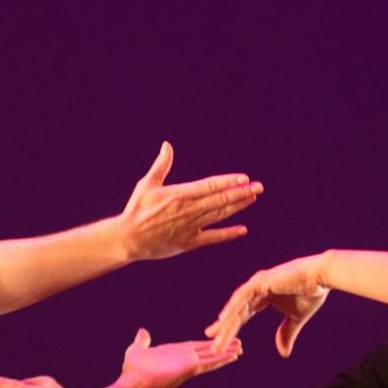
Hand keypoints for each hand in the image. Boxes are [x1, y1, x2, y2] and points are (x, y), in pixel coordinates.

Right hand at [116, 142, 263, 259]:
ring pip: (219, 215)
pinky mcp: (189, 242)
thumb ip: (161, 165)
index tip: (244, 178)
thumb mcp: (147, 185)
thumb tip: (167, 145)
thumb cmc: (136, 209)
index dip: (228, 182)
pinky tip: (242, 229)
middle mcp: (188, 211)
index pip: (210, 186)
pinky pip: (212, 237)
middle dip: (241, 193)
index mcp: (180, 195)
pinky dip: (227, 234)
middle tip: (259, 187)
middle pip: (220, 200)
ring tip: (252, 198)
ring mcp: (190, 227)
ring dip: (238, 207)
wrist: (129, 239)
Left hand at [118, 328, 242, 387]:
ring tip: (240, 348)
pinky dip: (222, 358)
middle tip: (238, 344)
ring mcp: (188, 364)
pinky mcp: (190, 368)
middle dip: (222, 348)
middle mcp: (184, 360)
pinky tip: (233, 355)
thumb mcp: (138, 350)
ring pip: (212, 357)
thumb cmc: (133, 371)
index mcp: (175, 354)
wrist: (133, 384)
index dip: (207, 344)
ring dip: (226, 353)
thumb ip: (143, 341)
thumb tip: (143, 332)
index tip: (219, 340)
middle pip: (208, 352)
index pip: (195, 347)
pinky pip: (209, 362)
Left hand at [205, 253, 330, 356]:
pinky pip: (243, 296)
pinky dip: (232, 307)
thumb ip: (286, 333)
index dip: (232, 329)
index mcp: (263, 296)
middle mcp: (256, 289)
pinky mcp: (261, 281)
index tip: (222, 343)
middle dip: (223, 329)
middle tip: (212, 344)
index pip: (243, 315)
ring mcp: (257, 283)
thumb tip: (283, 354)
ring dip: (225, 322)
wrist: (321, 277)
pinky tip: (223, 319)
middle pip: (236, 312)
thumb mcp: (296, 319)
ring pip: (237, 306)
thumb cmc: (312, 293)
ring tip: (214, 337)